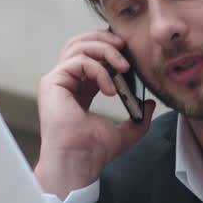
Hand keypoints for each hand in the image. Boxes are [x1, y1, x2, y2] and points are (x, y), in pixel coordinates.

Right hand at [34, 31, 155, 198]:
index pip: (91, 55)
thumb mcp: (125, 133)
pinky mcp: (53, 82)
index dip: (110, 49)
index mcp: (79, 89)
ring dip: (104, 50)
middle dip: (104, 39)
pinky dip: (99, 70)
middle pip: (79, 42)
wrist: (78, 164)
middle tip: (125, 47)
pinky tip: (110, 89)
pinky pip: (78, 61)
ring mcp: (57, 81)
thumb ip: (139, 119)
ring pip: (77, 46)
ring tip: (123, 66)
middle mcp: (66, 82)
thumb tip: (150, 104)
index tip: (130, 58)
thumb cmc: (94, 153)